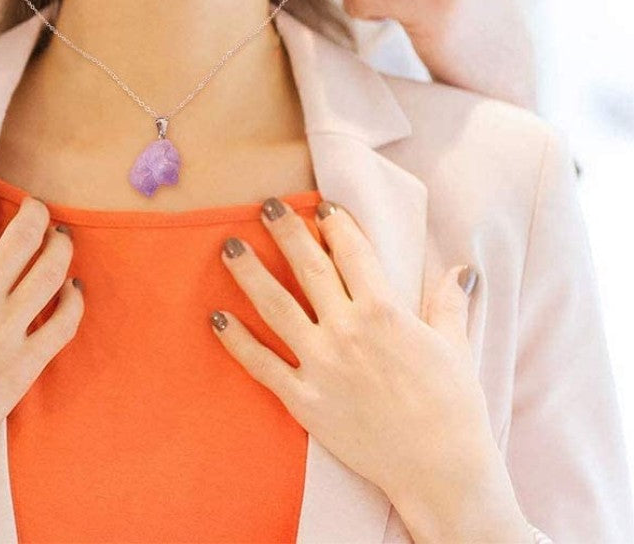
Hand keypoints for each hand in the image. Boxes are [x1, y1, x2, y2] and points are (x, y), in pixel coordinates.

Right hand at [0, 186, 82, 540]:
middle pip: (24, 234)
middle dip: (33, 211)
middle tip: (34, 206)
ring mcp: (6, 334)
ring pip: (52, 271)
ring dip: (60, 245)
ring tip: (60, 236)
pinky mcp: (25, 367)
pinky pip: (65, 324)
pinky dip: (75, 300)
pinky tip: (73, 288)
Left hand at [211, 199, 526, 540]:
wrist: (442, 473)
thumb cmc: (454, 408)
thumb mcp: (455, 348)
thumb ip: (448, 304)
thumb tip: (461, 270)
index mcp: (385, 312)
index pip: (353, 252)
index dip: (336, 223)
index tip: (321, 203)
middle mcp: (347, 331)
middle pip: (309, 268)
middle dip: (286, 232)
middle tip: (266, 205)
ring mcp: (322, 365)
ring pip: (276, 307)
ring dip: (250, 273)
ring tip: (228, 246)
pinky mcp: (305, 400)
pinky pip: (262, 365)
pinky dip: (236, 342)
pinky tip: (216, 319)